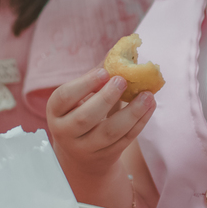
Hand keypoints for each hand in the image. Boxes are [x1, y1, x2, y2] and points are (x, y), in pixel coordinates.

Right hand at [47, 68, 155, 182]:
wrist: (81, 156)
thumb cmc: (82, 113)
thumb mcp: (81, 96)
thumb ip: (98, 76)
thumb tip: (120, 51)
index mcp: (56, 111)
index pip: (64, 97)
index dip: (84, 84)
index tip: (104, 71)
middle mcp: (66, 132)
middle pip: (85, 118)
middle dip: (105, 98)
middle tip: (123, 81)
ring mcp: (86, 148)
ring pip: (109, 132)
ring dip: (131, 113)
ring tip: (148, 95)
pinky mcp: (106, 156)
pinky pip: (125, 140)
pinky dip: (140, 122)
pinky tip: (150, 106)